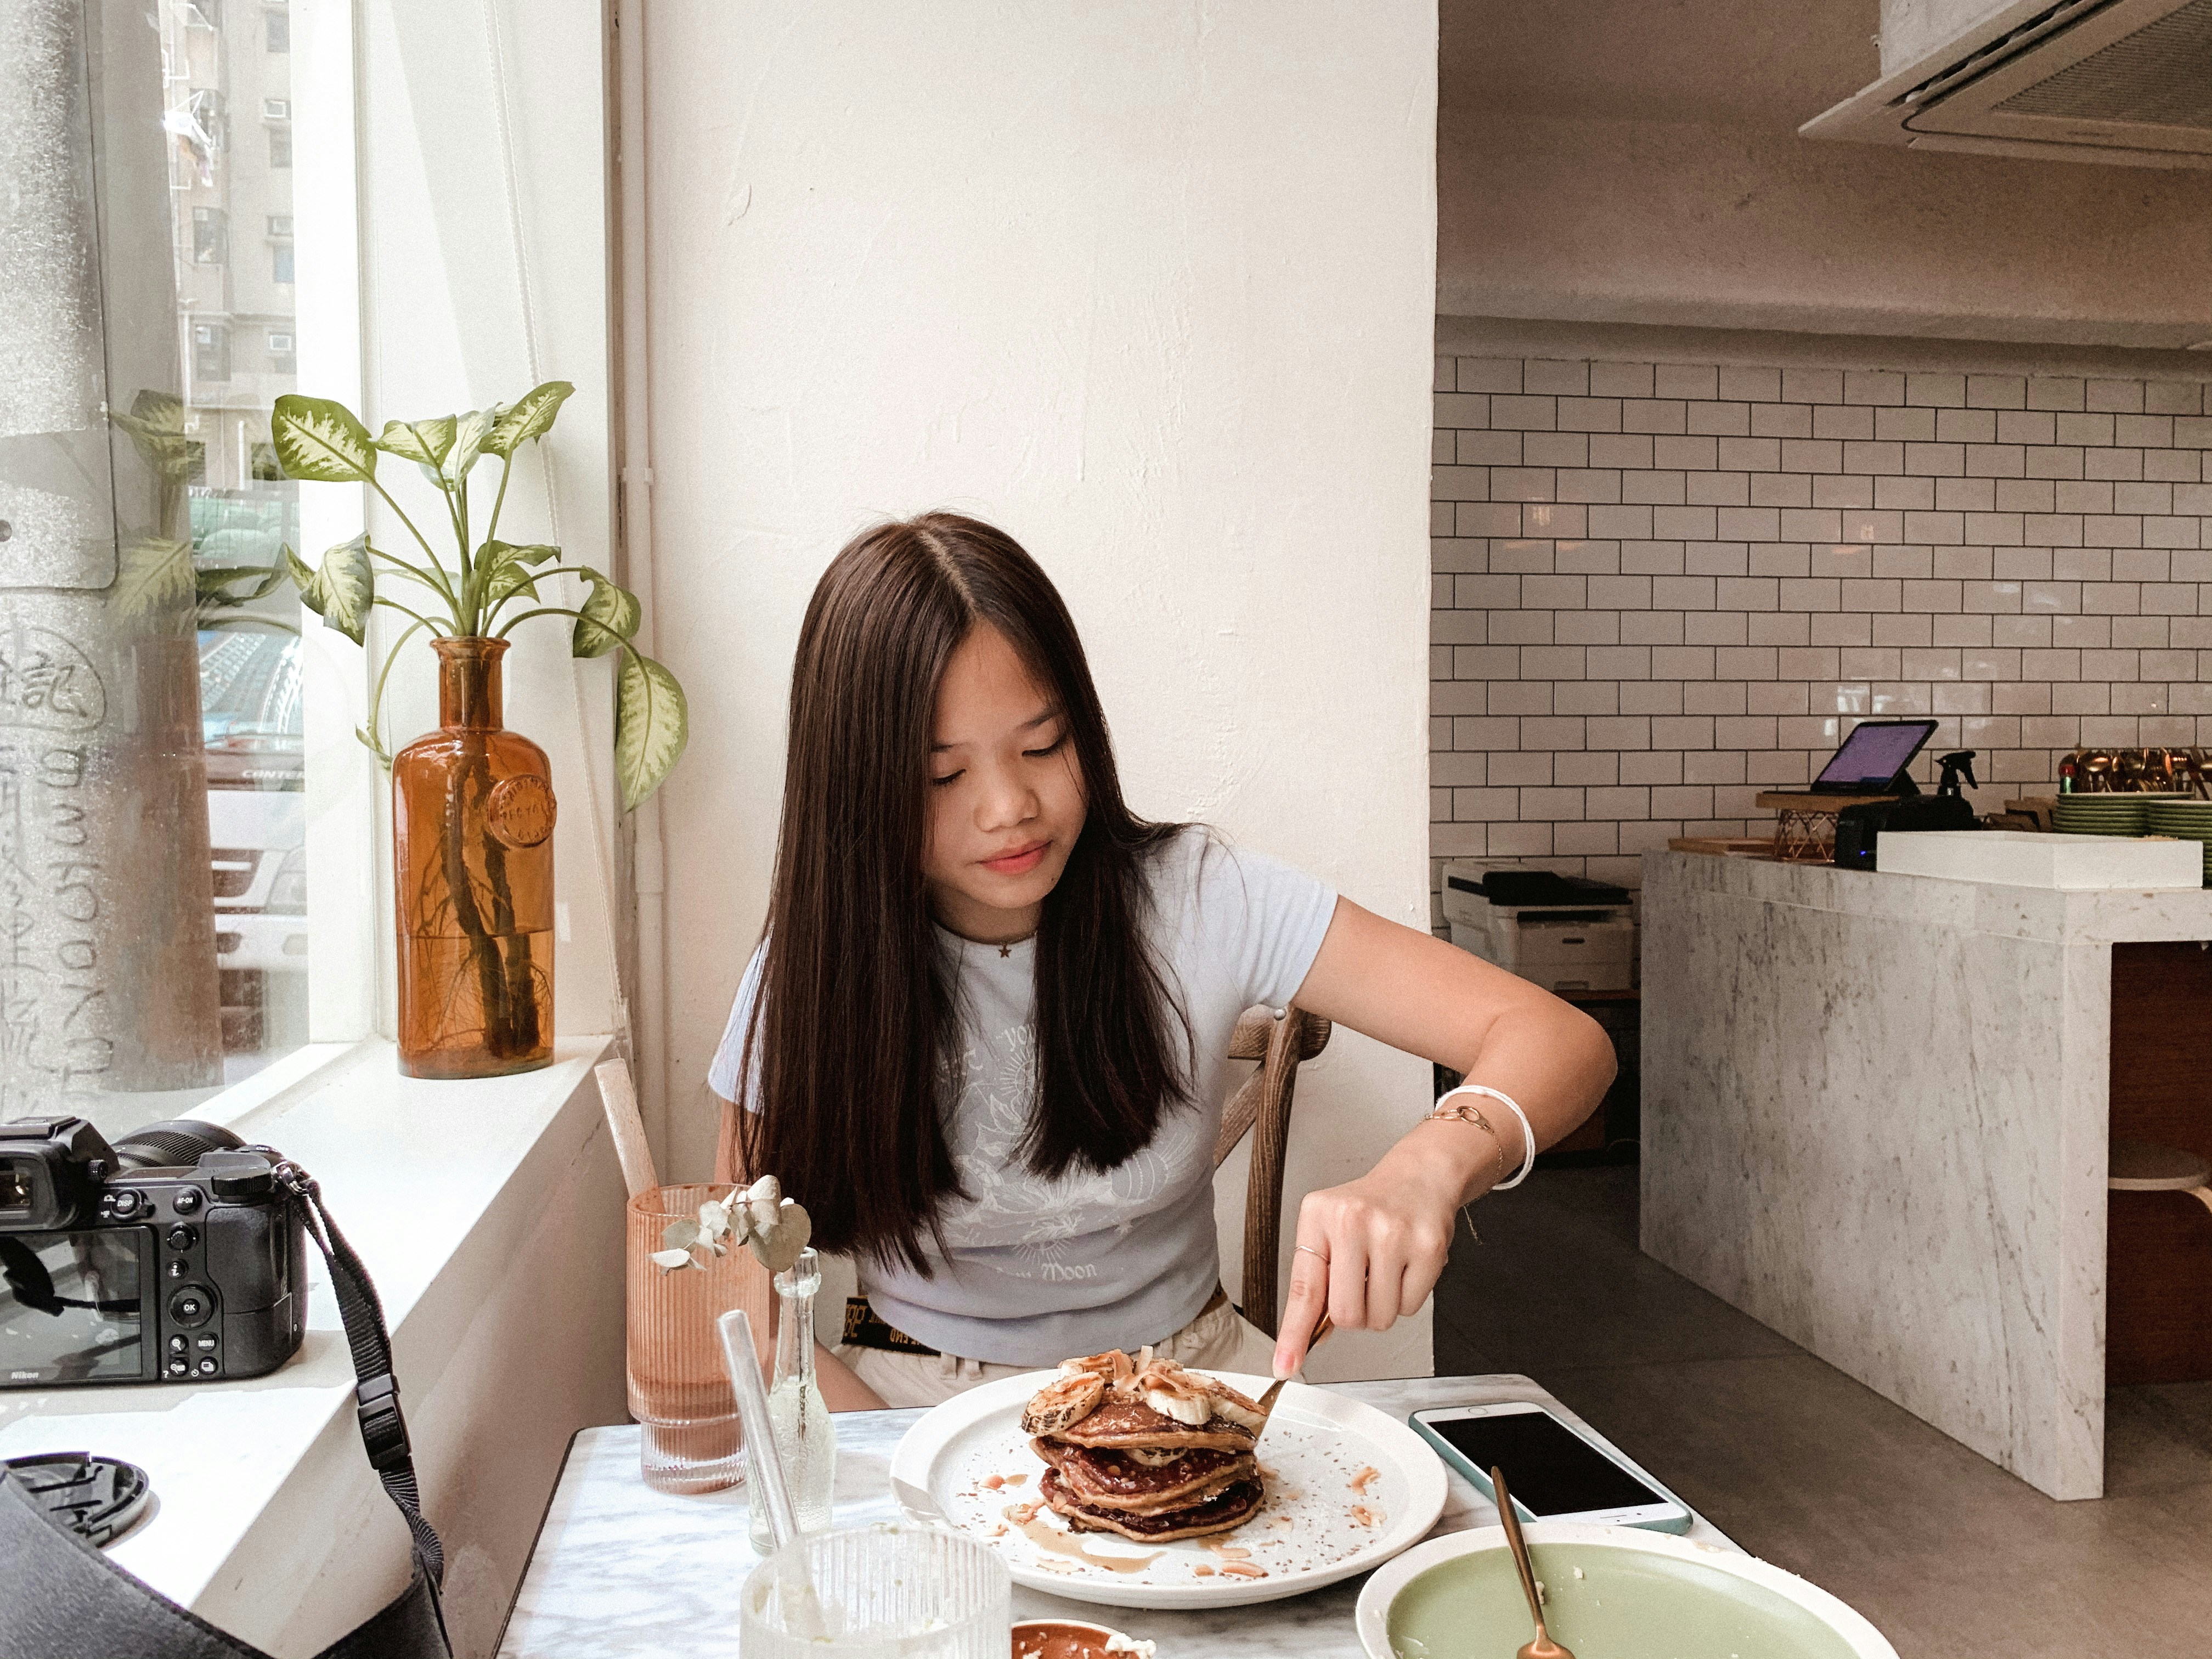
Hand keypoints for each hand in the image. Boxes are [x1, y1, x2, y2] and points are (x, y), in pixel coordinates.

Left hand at [1271, 1162, 1456, 1377]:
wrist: (1419, 1177)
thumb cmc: (1369, 1209)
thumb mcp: (1329, 1229)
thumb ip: (1317, 1280)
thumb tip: (1311, 1336)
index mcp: (1318, 1216)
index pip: (1303, 1289)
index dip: (1294, 1334)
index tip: (1285, 1365)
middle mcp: (1352, 1221)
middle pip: (1347, 1315)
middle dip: (1355, 1314)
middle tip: (1362, 1284)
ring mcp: (1392, 1233)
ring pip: (1381, 1317)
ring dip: (1382, 1307)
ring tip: (1385, 1269)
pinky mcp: (1428, 1247)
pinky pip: (1411, 1308)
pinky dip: (1408, 1297)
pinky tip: (1406, 1266)